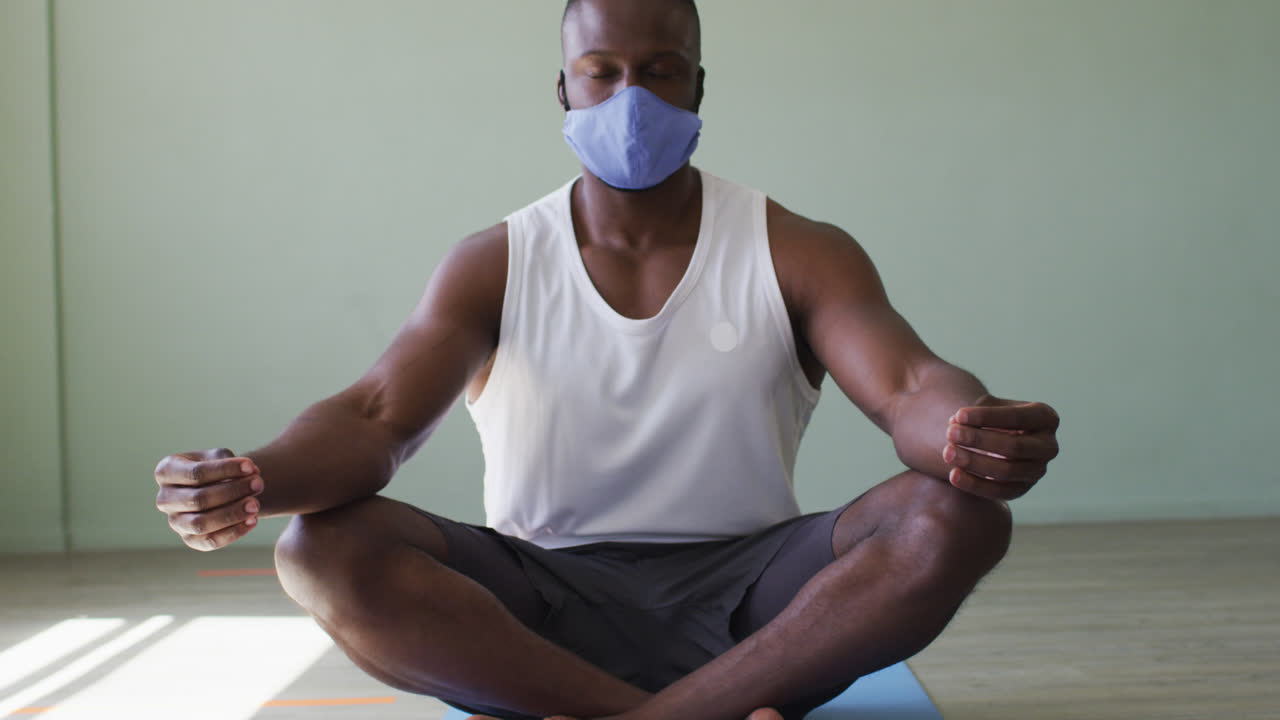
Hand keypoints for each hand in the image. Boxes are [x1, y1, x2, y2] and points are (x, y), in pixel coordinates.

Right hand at [154, 448, 263, 550]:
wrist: (215, 487)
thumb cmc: (215, 468)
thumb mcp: (218, 457)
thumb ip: (231, 462)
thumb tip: (252, 472)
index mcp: (166, 472)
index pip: (195, 473)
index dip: (225, 470)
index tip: (251, 466)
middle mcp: (165, 499)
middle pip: (198, 499)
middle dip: (232, 492)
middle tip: (258, 484)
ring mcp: (175, 522)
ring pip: (201, 523)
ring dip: (232, 514)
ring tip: (256, 504)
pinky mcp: (190, 539)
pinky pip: (210, 541)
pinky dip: (233, 532)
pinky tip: (253, 520)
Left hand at [942, 395, 1059, 500]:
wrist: (997, 440)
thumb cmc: (994, 418)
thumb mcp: (991, 407)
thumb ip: (977, 411)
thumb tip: (956, 422)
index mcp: (1046, 417)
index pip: (1017, 417)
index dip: (986, 416)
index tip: (958, 415)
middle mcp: (1048, 445)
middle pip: (1014, 446)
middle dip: (979, 440)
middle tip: (950, 433)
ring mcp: (1038, 470)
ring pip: (1007, 471)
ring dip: (974, 463)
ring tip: (947, 452)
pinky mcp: (1023, 489)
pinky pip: (1000, 491)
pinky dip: (975, 485)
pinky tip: (954, 475)